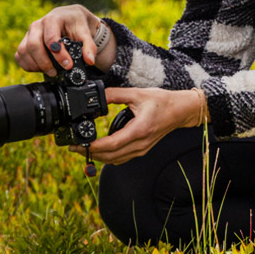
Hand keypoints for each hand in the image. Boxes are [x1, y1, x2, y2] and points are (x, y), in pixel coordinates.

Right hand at [15, 5, 113, 76]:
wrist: (69, 17)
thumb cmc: (75, 23)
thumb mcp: (85, 31)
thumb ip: (89, 46)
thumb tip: (89, 60)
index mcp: (53, 19)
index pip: (51, 38)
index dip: (58, 54)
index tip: (68, 65)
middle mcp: (38, 25)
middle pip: (33, 45)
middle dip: (44, 62)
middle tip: (55, 72)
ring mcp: (29, 33)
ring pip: (24, 51)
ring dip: (35, 65)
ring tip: (49, 71)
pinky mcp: (25, 41)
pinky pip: (19, 55)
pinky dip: (27, 65)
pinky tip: (39, 68)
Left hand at [72, 87, 203, 164]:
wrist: (180, 111)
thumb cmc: (162, 102)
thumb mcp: (137, 93)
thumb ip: (115, 94)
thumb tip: (96, 94)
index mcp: (138, 130)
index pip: (111, 144)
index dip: (93, 146)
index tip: (79, 143)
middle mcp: (140, 144)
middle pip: (110, 157)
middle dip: (90, 153)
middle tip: (74, 147)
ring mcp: (142, 149)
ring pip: (115, 160)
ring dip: (98, 157)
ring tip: (83, 148)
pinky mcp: (142, 150)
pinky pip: (122, 158)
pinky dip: (108, 157)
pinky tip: (100, 150)